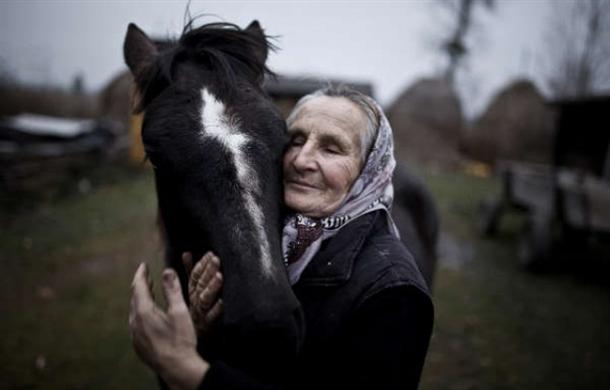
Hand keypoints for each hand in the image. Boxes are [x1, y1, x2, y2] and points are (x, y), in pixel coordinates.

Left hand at [129, 263, 207, 389]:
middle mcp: (135, 323)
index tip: (143, 265)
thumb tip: (168, 270)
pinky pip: (136, 323)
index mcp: (144, 312)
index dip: (141, 274)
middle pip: (134, 298)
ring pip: (134, 311)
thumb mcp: (179, 311)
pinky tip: (149, 315)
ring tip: (148, 292)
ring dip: (140, 299)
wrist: (177, 368)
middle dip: (140, 285)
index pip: (139, 287)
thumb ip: (172, 290)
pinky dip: (141, 313)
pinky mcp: (139, 345)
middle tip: (146, 276)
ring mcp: (135, 335)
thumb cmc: (180, 340)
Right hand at [182, 252, 223, 335]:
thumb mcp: (192, 291)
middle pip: (201, 285)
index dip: (202, 265)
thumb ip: (190, 272)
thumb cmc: (194, 314)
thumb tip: (187, 253)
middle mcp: (196, 302)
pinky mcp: (208, 326)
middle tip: (215, 260)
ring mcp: (201, 313)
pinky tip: (222, 302)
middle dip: (208, 271)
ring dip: (212, 287)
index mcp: (193, 293)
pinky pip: (212, 317)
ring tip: (219, 276)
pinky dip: (217, 310)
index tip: (210, 254)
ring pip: (205, 298)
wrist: (192, 341)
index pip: (195, 276)